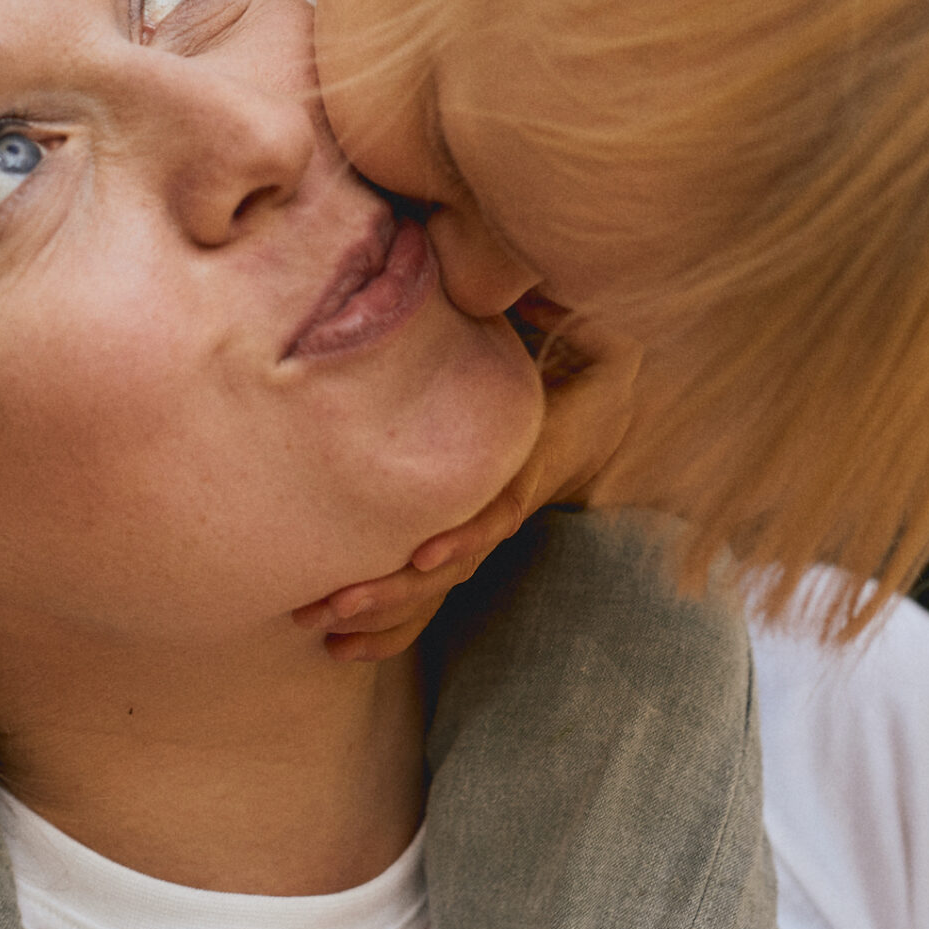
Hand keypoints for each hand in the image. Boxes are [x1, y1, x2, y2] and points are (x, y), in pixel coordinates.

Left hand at [294, 308, 642, 661]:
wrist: (607, 400)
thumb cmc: (579, 349)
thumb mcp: (583, 319)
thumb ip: (545, 299)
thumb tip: (509, 279)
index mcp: (532, 451)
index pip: (503, 502)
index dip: (470, 530)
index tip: (429, 552)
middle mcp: (508, 501)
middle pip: (458, 561)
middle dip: (396, 589)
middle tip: (335, 602)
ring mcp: (487, 529)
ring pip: (438, 588)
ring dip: (381, 613)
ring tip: (320, 628)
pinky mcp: (466, 542)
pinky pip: (432, 599)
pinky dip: (390, 628)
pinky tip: (341, 649)